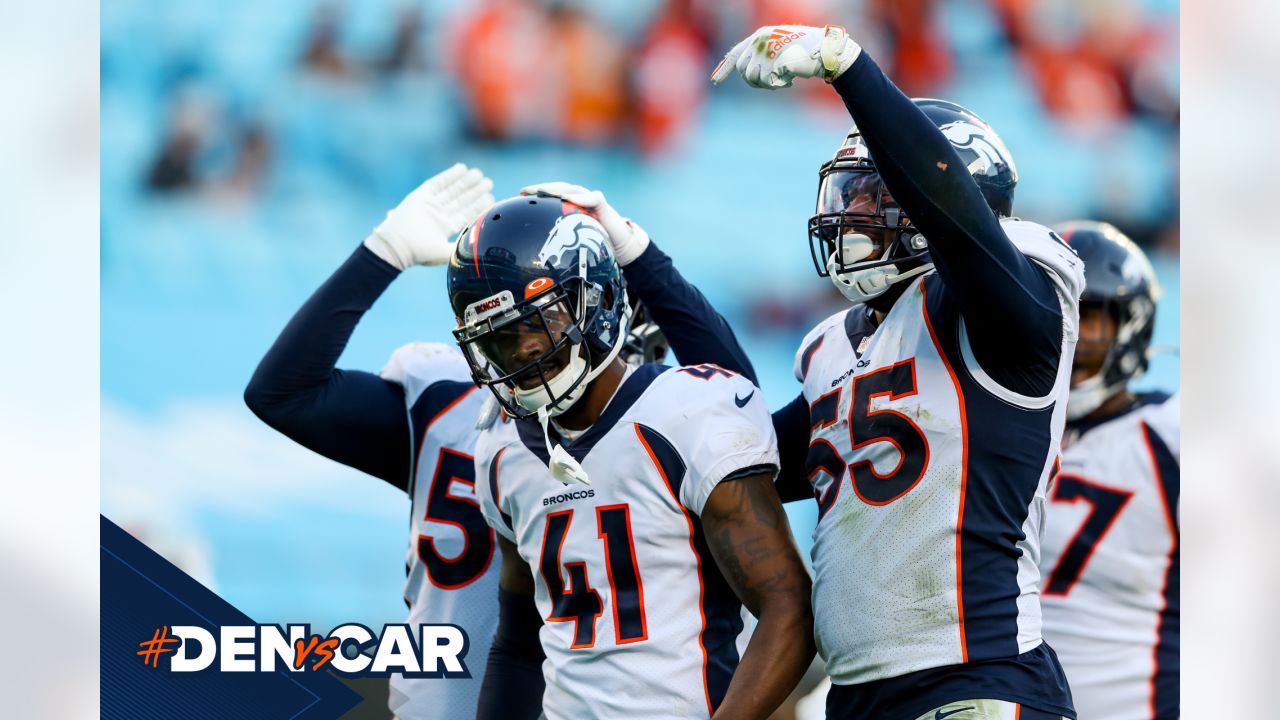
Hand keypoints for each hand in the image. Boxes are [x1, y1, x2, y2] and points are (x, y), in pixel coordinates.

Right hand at [364, 163, 494, 269]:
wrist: (398, 246)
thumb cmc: (420, 253)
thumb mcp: (445, 252)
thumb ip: (462, 248)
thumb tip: (479, 248)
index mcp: (446, 227)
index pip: (466, 213)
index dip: (478, 205)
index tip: (491, 197)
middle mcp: (439, 214)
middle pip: (460, 199)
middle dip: (474, 191)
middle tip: (488, 182)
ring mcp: (430, 204)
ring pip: (451, 190)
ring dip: (465, 182)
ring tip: (478, 174)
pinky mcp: (421, 195)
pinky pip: (438, 183)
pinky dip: (449, 175)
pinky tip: (462, 168)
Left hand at [519, 182, 649, 265]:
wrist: (620, 244)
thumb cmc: (596, 241)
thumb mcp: (574, 241)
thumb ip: (560, 239)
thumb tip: (536, 250)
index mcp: (570, 204)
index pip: (550, 195)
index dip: (535, 193)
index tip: (519, 195)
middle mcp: (579, 197)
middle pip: (557, 188)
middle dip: (541, 188)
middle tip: (526, 191)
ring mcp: (590, 198)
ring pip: (571, 189)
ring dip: (556, 189)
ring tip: (543, 191)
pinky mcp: (602, 203)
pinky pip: (592, 198)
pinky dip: (581, 197)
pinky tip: (570, 199)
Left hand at [710, 24, 860, 89]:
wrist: (825, 51)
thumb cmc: (804, 51)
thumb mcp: (778, 49)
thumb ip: (762, 56)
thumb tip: (745, 73)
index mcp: (760, 36)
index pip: (736, 54)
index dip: (724, 69)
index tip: (715, 82)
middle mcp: (760, 41)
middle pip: (744, 72)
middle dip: (756, 82)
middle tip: (772, 82)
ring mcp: (768, 51)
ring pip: (755, 79)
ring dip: (768, 84)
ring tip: (782, 79)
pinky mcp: (776, 61)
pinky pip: (770, 82)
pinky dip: (780, 85)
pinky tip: (790, 79)